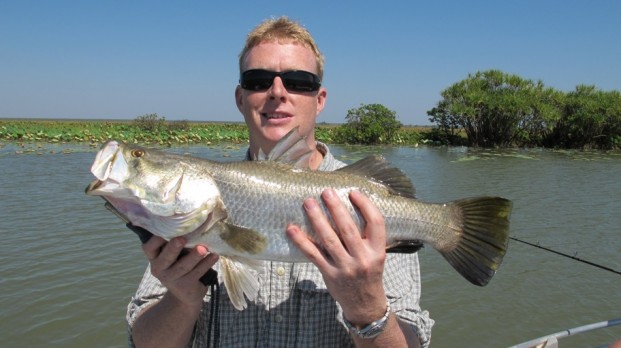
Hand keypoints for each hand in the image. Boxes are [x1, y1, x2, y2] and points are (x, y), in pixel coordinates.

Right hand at [142, 236, 218, 307]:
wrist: (186, 293)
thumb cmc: (180, 264)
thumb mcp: (174, 253)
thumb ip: (177, 240)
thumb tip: (193, 220)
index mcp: (154, 257)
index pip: (149, 247)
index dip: (156, 239)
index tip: (167, 229)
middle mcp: (159, 269)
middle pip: (166, 258)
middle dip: (174, 248)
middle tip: (182, 239)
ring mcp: (171, 279)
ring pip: (183, 266)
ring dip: (194, 256)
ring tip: (204, 248)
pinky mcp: (185, 287)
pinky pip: (196, 273)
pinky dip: (206, 263)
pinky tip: (214, 256)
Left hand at [287, 189, 387, 324]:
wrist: (365, 304)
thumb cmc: (369, 273)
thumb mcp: (376, 254)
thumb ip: (367, 235)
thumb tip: (347, 206)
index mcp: (378, 250)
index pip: (375, 223)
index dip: (365, 205)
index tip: (353, 192)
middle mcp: (363, 258)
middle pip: (348, 229)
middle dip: (336, 208)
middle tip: (325, 191)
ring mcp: (345, 267)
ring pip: (329, 239)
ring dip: (317, 219)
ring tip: (308, 203)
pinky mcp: (329, 274)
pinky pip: (313, 254)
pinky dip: (301, 241)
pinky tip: (292, 228)